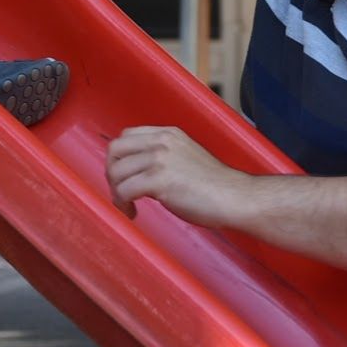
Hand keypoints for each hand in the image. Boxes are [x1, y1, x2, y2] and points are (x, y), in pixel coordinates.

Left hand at [105, 125, 248, 227]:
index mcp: (168, 134)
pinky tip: (133, 212)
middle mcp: (161, 141)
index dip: (120, 158)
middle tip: (121, 193)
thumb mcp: (185, 157)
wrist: (235, 197)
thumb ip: (164, 157)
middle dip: (112, 173)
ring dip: (116, 192)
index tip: (126, 177)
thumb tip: (139, 171)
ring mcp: (160, 159)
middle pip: (115, 149)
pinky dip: (122, 204)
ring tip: (128, 206)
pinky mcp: (160, 180)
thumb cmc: (215, 186)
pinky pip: (124, 190)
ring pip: (116, 171)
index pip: (127, 136)